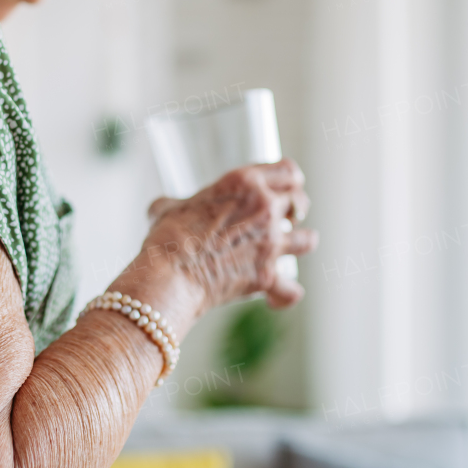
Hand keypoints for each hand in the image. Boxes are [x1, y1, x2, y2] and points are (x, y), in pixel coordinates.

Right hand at [133, 159, 317, 313]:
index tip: (286, 188)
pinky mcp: (267, 275)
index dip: (290, 180)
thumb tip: (159, 208)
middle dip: (294, 211)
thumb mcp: (167, 208)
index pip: (287, 170)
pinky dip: (285, 294)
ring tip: (289, 248)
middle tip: (286, 218)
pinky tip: (276, 296)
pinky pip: (292, 289)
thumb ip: (173, 204)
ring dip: (300, 244)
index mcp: (244, 182)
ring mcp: (270, 242)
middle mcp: (264, 208)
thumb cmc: (166, 237)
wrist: (170, 274)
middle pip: (299, 202)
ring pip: (308, 239)